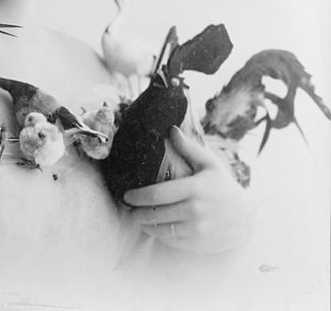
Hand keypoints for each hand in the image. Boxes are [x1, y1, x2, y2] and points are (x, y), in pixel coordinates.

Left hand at [124, 126, 254, 253]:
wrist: (246, 217)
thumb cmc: (223, 186)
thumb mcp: (209, 164)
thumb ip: (189, 148)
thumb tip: (172, 129)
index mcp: (194, 189)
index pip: (158, 195)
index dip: (138, 196)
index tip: (126, 196)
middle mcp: (194, 211)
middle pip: (155, 214)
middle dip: (137, 213)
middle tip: (127, 209)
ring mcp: (196, 230)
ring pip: (161, 231)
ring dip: (145, 225)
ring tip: (137, 218)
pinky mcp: (198, 244)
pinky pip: (172, 242)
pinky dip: (159, 235)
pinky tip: (154, 228)